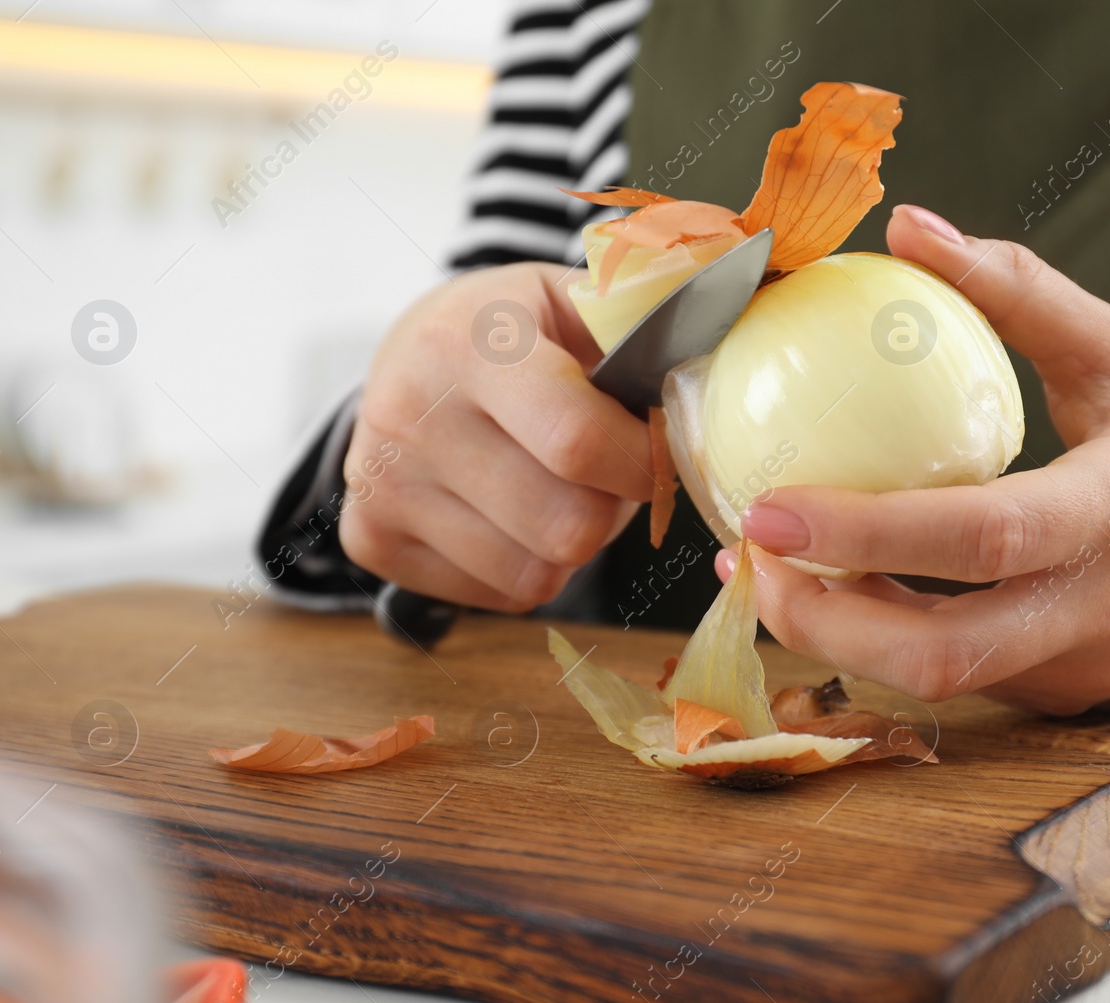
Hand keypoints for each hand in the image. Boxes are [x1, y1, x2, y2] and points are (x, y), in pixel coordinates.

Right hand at [340, 263, 652, 610]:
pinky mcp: (370, 537)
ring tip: (558, 486)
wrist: (411, 351)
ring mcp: (381, 483)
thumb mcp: (580, 300)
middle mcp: (408, 416)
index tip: (656, 451)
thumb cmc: (518, 329)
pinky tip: (513, 511)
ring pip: (535, 573)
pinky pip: (498, 594)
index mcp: (467, 345)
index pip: (577, 443)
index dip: (641, 463)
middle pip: (565, 526)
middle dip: (610, 508)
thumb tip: (739, 345)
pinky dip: (527, 565)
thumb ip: (654, 321)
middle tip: (604, 470)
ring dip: (571, 542)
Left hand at [717, 204, 1109, 713]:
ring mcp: (1091, 665)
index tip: (765, 510)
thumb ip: (1014, 287)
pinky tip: (839, 589)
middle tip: (746, 554)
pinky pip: (957, 679)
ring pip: (938, 681)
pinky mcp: (1071, 694)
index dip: (866, 535)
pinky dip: (881, 642)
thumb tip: (906, 226)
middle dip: (820, 621)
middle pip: (943, 654)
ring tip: (767, 570)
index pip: (985, 536)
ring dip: (833, 634)